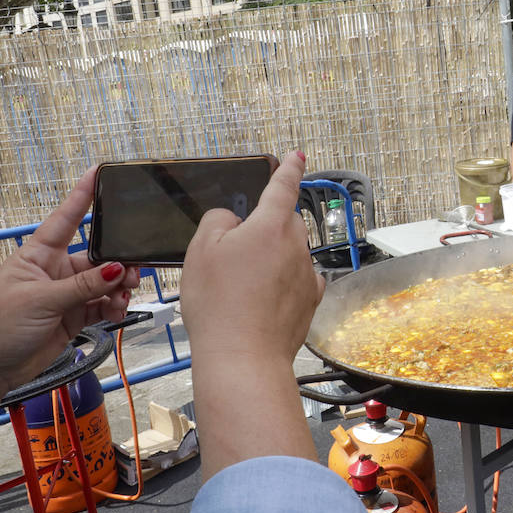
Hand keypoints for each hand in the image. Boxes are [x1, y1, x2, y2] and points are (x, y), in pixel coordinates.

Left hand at [0, 167, 138, 393]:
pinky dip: (114, 308)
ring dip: (118, 289)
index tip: (97, 173)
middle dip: (117, 263)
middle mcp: (54, 272)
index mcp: (38, 256)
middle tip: (133, 272)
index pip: (64, 220)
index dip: (81, 197)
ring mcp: (65, 295)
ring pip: (103, 283)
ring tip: (122, 298)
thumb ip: (82, 286)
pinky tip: (116, 312)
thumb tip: (116, 269)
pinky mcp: (73, 317)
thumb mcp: (41, 300)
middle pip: (96, 257)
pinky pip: (103, 306)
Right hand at [181, 152, 324, 366]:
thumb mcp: (201, 251)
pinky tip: (264, 299)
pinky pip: (297, 280)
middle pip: (284, 223)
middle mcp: (296, 246)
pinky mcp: (311, 300)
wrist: (244, 356)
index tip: (297, 156)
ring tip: (242, 287)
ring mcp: (307, 274)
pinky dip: (283, 283)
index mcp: (270, 226)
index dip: (288, 168)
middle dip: (266, 228)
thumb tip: (235, 219)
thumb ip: (219, 221)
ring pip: (290, 253)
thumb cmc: (218, 303)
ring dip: (272, 259)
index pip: (282, 187)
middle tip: (236, 254)